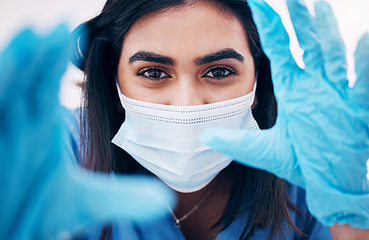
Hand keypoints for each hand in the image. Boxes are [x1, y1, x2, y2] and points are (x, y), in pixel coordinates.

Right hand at [0, 25, 173, 238]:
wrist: (13, 234)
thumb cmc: (43, 212)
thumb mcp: (88, 202)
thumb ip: (125, 197)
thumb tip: (166, 199)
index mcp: (45, 133)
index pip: (52, 90)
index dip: (62, 61)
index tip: (82, 36)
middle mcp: (22, 127)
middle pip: (32, 81)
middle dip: (44, 53)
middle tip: (63, 26)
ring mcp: (4, 132)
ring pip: (12, 87)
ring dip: (24, 59)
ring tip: (41, 32)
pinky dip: (3, 79)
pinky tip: (17, 57)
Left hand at [201, 0, 368, 227]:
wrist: (329, 181)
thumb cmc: (301, 162)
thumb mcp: (263, 150)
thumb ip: (235, 142)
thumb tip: (204, 137)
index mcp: (293, 88)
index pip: (280, 49)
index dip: (270, 26)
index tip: (259, 3)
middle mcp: (314, 84)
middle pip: (306, 43)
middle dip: (299, 18)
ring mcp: (335, 93)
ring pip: (331, 53)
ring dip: (326, 31)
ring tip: (318, 5)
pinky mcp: (354, 107)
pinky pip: (360, 80)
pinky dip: (361, 61)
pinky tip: (360, 38)